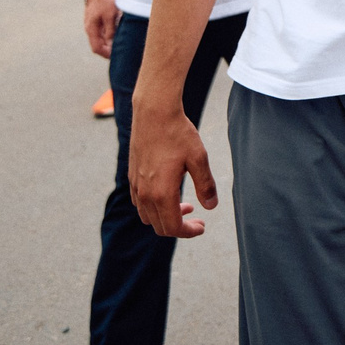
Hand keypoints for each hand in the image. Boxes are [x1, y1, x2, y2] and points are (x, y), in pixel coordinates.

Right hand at [83, 0, 120, 56]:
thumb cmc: (105, 0)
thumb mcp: (110, 16)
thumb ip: (110, 31)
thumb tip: (110, 45)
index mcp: (91, 28)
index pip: (96, 48)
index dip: (106, 54)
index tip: (117, 55)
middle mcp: (90, 28)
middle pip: (99, 44)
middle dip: (109, 48)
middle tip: (121, 49)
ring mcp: (93, 24)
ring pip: (102, 38)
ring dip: (111, 40)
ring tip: (121, 39)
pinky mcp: (97, 20)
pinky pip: (104, 31)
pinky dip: (111, 33)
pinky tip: (119, 31)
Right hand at [128, 104, 216, 237]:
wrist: (154, 113)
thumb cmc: (178, 134)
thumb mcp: (199, 158)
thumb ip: (206, 185)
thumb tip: (211, 207)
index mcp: (162, 193)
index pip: (173, 228)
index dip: (189, 232)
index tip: (202, 226)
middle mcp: (145, 194)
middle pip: (159, 227)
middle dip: (179, 227)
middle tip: (197, 218)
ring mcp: (136, 185)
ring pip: (147, 216)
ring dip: (165, 217)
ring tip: (184, 205)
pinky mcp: (132, 176)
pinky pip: (139, 203)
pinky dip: (153, 207)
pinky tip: (167, 193)